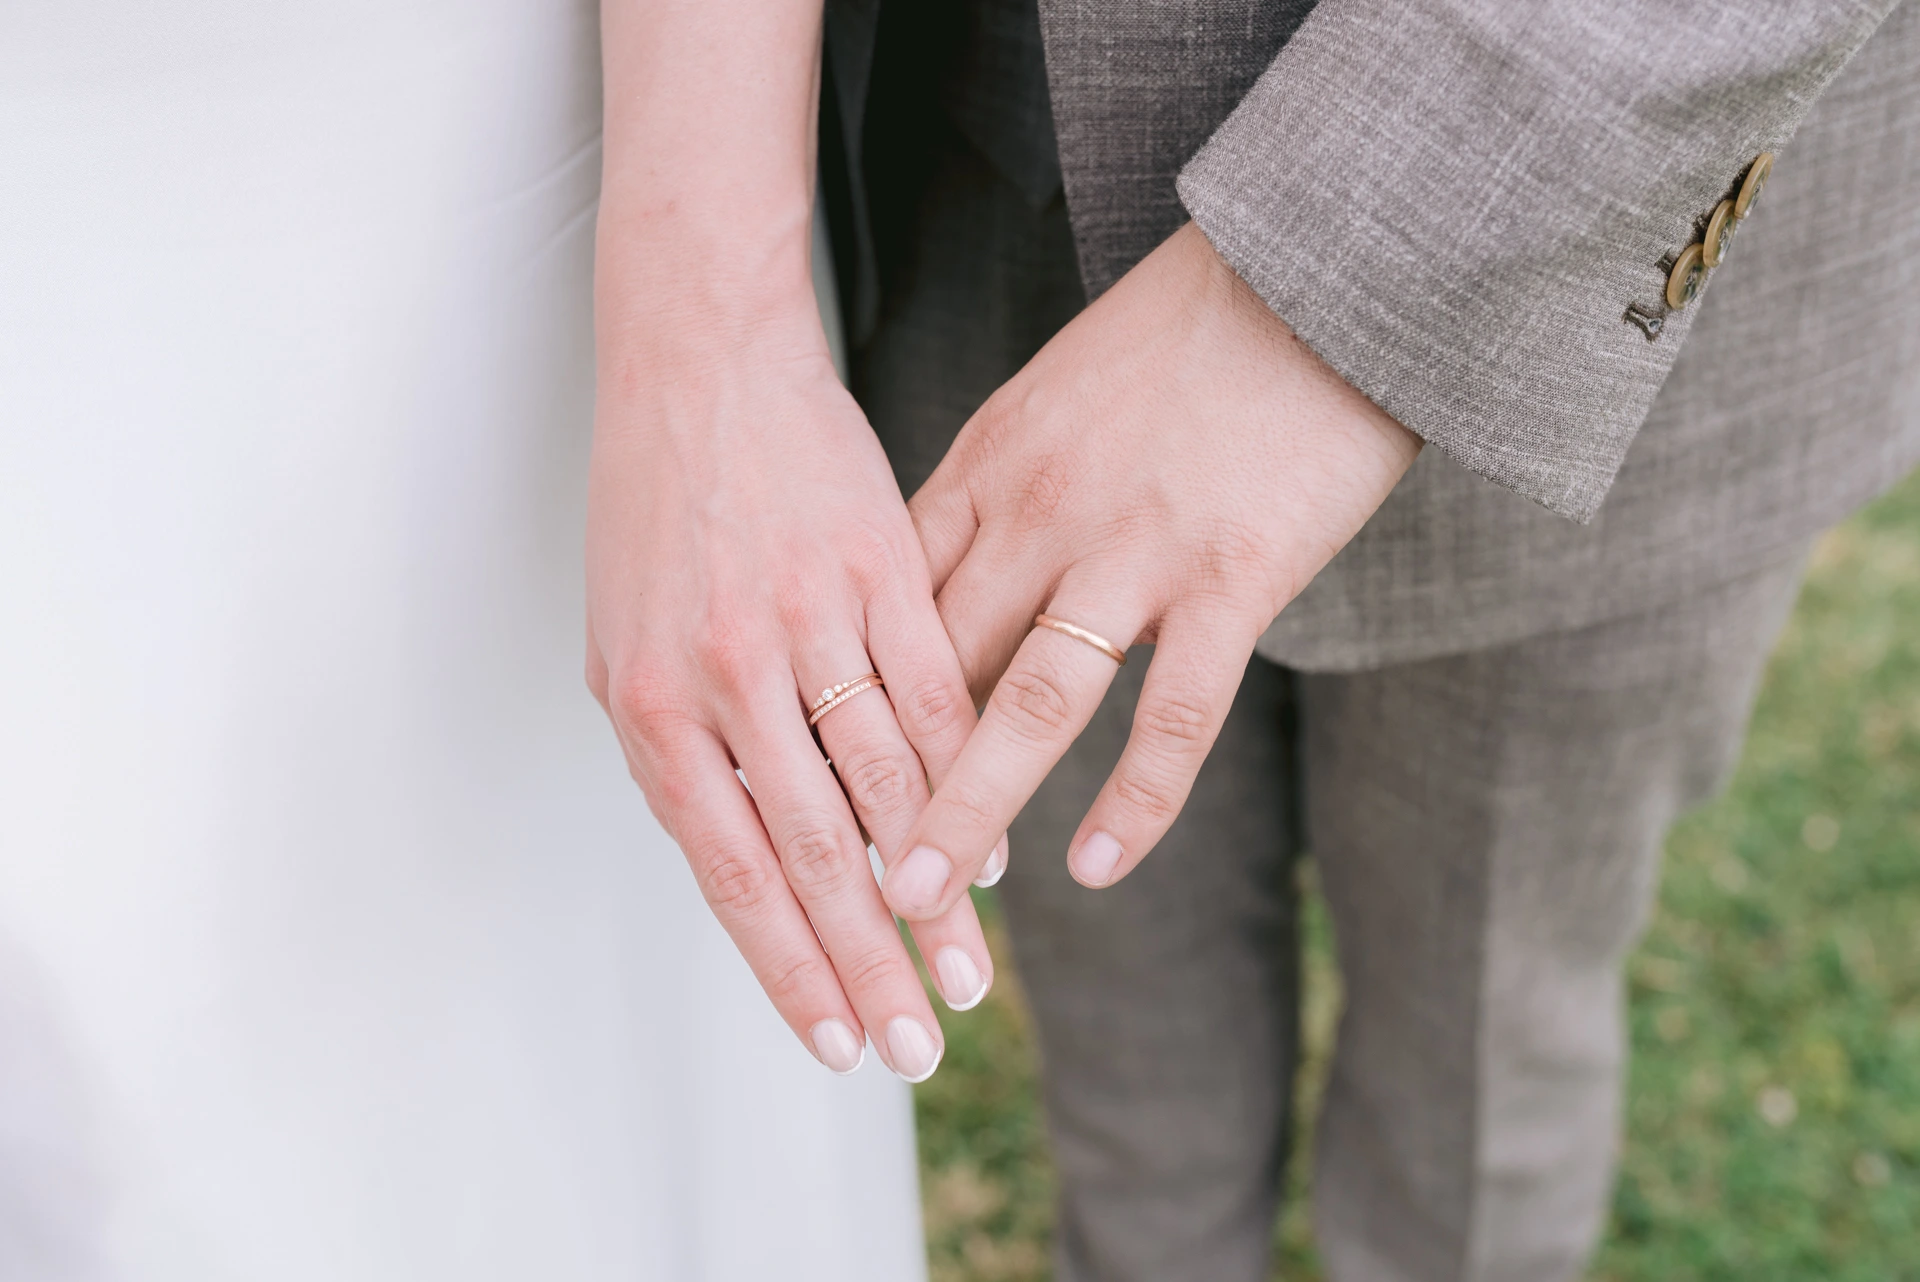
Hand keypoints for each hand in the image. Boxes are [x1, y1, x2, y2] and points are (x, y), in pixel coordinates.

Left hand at [586, 304, 999, 1080]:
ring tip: (971, 975)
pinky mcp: (880, 570)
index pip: (731, 870)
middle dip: (871, 964)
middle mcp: (728, 674)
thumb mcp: (628, 645)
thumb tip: (749, 864)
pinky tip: (993, 848)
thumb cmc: (657, 515)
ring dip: (936, 896)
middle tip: (921, 1047)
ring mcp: (809, 620)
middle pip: (815, 852)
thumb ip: (686, 755)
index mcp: (656, 706)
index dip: (789, 967)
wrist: (700, 366)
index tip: (840, 1041)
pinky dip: (966, 780)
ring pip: (889, 788)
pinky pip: (937, 696)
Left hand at [878, 222, 1420, 920]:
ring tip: (924, 904)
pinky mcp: (1230, 578)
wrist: (1315, 269)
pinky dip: (1133, 800)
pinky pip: (1173, 715)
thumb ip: (994, 492)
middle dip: (880, 781)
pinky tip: (1093, 868)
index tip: (801, 779)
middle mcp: (1039, 514)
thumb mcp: (1052, 401)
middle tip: (832, 874)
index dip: (840, 701)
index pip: (887, 608)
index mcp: (987, 468)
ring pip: (1029, 705)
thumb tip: (942, 580)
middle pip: (935, 670)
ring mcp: (1132, 550)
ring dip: (970, 813)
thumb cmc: (1183, 337)